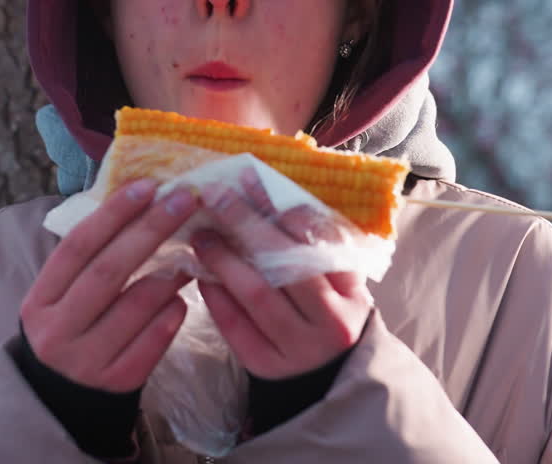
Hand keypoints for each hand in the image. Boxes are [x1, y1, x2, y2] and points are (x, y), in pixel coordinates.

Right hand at [20, 179, 196, 392]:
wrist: (60, 397)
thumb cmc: (71, 328)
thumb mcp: (62, 297)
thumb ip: (90, 260)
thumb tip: (138, 202)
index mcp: (40, 300)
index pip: (77, 247)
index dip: (112, 214)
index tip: (147, 186)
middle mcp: (57, 331)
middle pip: (108, 271)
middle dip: (149, 230)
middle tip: (184, 200)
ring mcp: (86, 360)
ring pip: (135, 306)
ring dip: (170, 273)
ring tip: (195, 251)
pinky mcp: (117, 384)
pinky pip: (153, 341)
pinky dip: (172, 314)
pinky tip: (184, 298)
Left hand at [191, 171, 372, 379]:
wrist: (326, 373)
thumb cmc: (326, 309)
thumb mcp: (335, 278)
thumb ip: (311, 242)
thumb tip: (260, 189)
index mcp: (351, 290)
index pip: (318, 239)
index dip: (282, 206)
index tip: (251, 178)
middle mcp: (331, 320)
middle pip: (285, 265)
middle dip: (247, 225)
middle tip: (215, 196)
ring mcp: (298, 347)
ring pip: (256, 294)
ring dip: (223, 258)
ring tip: (201, 234)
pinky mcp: (266, 366)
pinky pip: (234, 324)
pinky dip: (214, 293)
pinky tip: (200, 272)